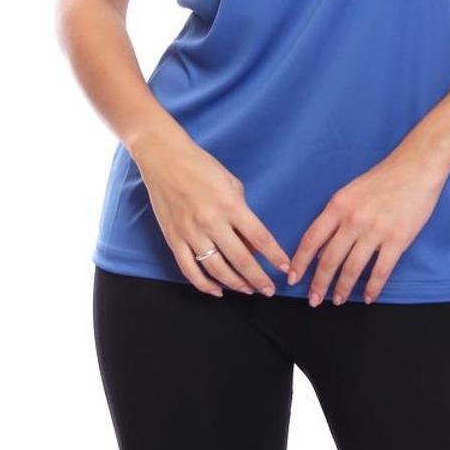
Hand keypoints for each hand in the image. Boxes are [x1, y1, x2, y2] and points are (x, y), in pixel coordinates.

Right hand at [133, 129, 291, 298]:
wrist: (164, 158)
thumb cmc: (202, 166)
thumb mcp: (231, 183)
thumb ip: (243, 213)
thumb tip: (250, 243)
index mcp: (230, 204)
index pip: (260, 237)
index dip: (275, 256)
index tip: (285, 268)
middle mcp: (212, 221)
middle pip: (241, 259)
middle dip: (258, 278)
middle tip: (268, 289)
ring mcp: (191, 232)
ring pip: (216, 269)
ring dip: (235, 284)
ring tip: (247, 290)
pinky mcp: (174, 239)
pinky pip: (190, 270)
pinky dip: (204, 285)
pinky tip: (217, 290)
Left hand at [287, 150, 449, 304]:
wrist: (417, 166)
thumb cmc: (383, 177)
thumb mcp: (351, 192)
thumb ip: (336, 217)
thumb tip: (322, 249)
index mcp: (338, 205)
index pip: (312, 239)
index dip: (300, 261)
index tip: (292, 278)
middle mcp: (353, 219)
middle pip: (329, 259)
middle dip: (319, 284)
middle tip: (314, 300)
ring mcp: (376, 230)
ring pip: (352, 268)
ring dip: (343, 289)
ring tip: (338, 300)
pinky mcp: (398, 239)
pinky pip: (381, 271)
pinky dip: (373, 288)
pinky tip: (369, 297)